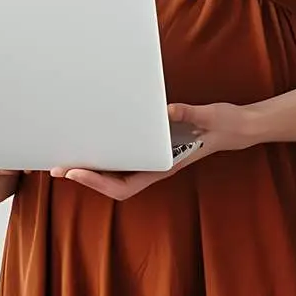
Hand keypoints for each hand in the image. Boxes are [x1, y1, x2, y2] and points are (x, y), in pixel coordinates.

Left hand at [51, 101, 258, 200]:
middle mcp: (155, 165)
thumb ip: (190, 113)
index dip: (98, 182)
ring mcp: (153, 158)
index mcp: (164, 165)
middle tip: (56, 166)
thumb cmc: (225, 125)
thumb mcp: (210, 116)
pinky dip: (106, 152)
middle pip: (112, 182)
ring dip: (91, 167)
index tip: (76, 171)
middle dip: (85, 176)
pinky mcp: (153, 145)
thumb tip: (169, 110)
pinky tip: (94, 141)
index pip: (124, 185)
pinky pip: (124, 156)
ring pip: (115, 172)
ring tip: (66, 157)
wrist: (239, 127)